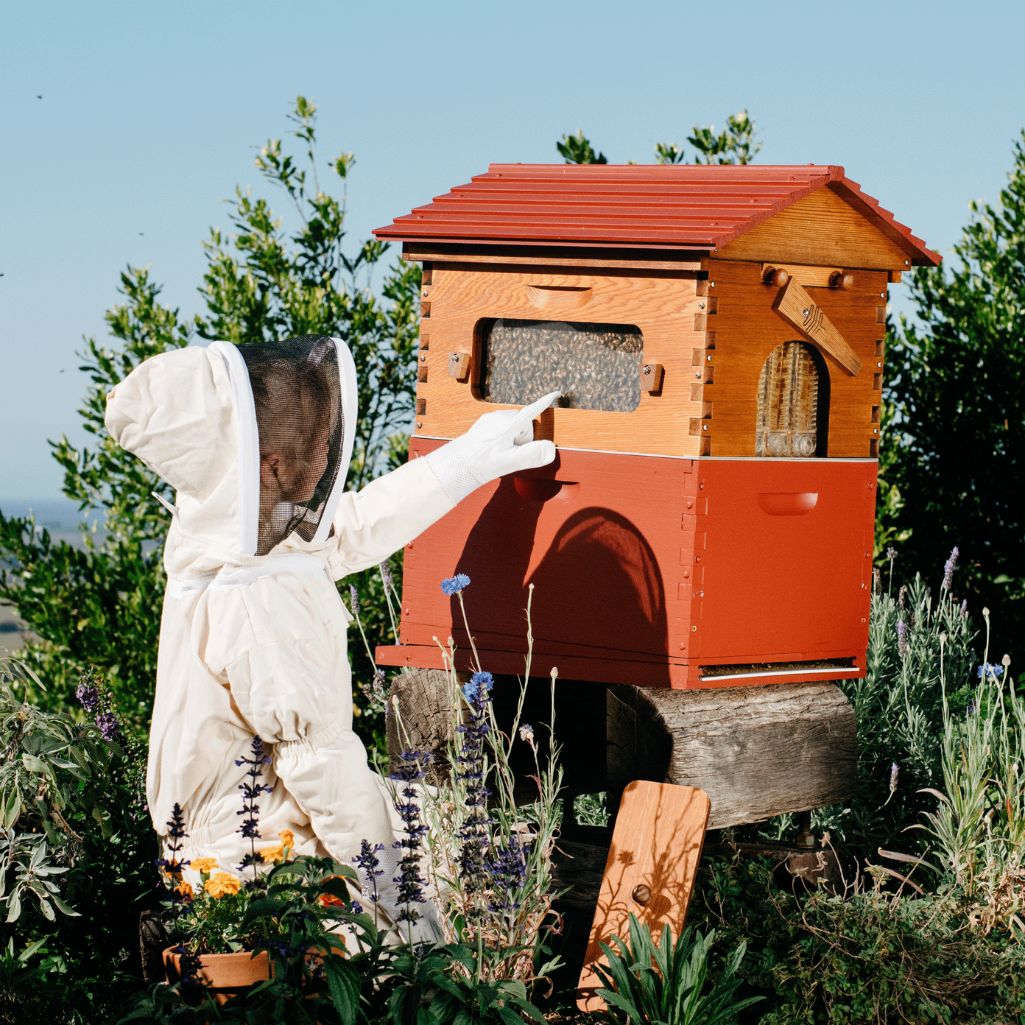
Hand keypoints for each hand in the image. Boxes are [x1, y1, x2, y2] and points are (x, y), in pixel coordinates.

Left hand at [423, 392, 559, 503]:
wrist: (457, 465)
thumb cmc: (482, 462)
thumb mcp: (509, 461)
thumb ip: (531, 455)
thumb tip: (550, 450)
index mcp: (509, 424)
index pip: (532, 411)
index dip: (545, 403)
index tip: (556, 393)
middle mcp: (500, 417)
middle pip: (525, 424)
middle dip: (523, 439)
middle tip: (510, 452)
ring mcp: (491, 419)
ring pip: (514, 426)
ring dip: (513, 439)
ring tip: (500, 452)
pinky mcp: (485, 423)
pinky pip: (503, 427)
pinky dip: (504, 437)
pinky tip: (494, 449)